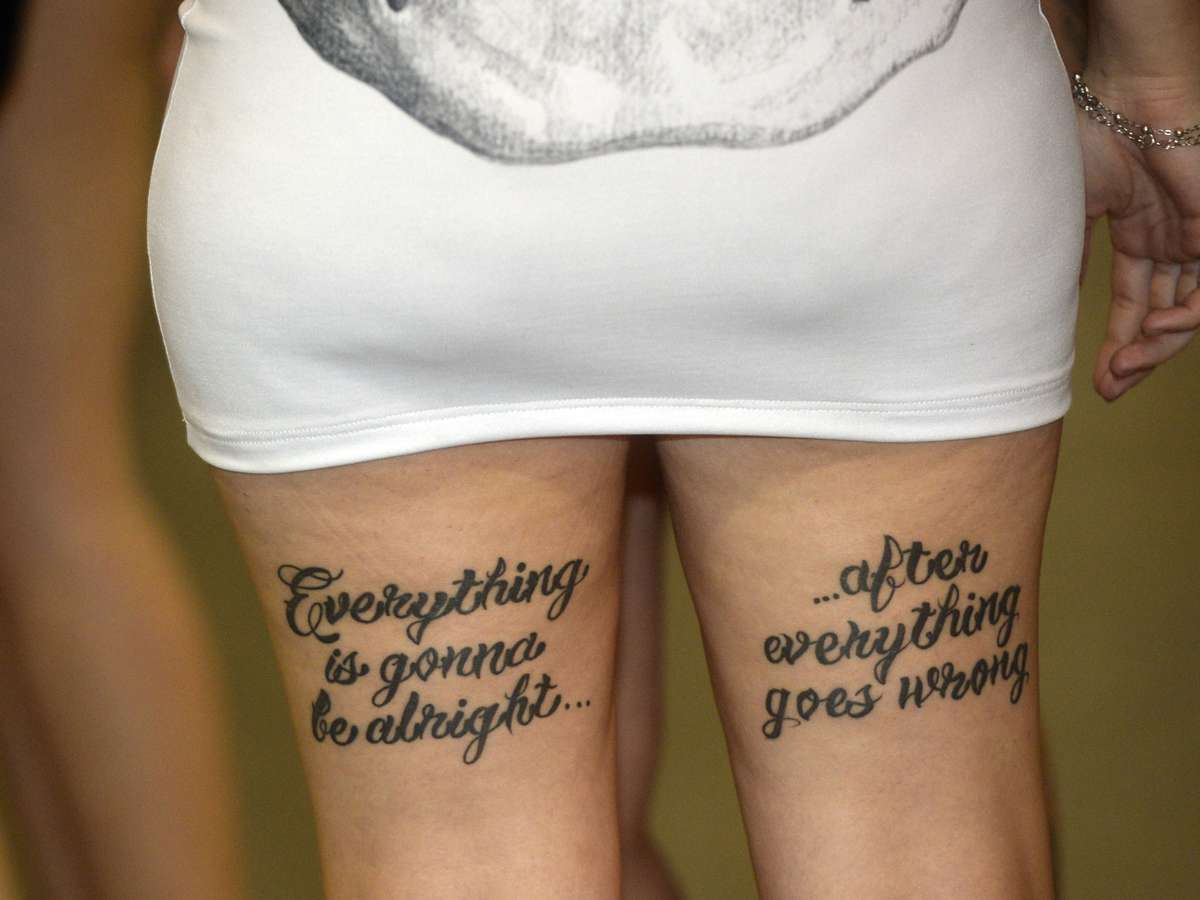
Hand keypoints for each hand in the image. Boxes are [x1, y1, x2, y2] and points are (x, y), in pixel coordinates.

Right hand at [1077, 72, 1199, 400]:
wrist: (1121, 99)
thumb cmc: (1085, 142)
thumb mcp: (1065, 219)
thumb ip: (1067, 267)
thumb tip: (1047, 318)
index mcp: (1136, 231)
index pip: (1132, 301)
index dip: (1116, 344)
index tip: (1097, 382)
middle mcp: (1168, 237)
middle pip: (1160, 313)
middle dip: (1136, 357)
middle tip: (1110, 387)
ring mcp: (1193, 234)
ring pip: (1185, 310)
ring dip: (1156, 346)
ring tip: (1125, 367)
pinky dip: (1185, 318)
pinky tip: (1155, 327)